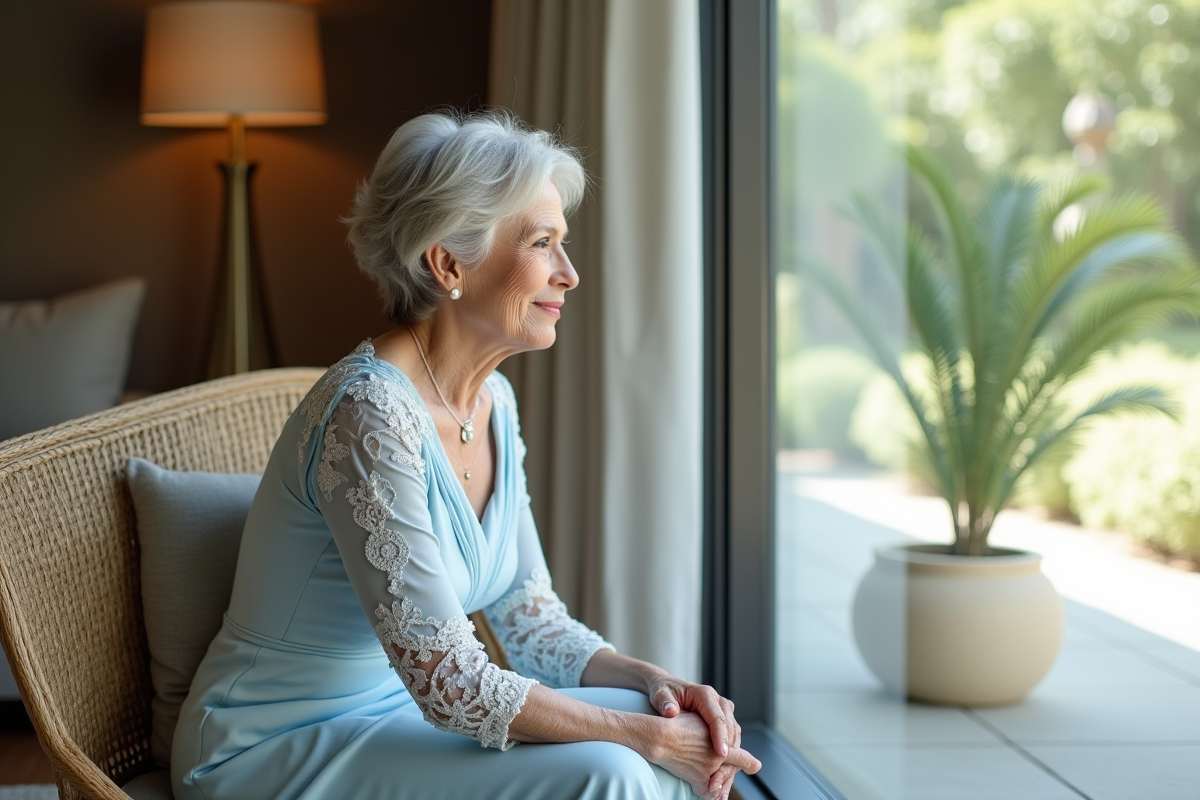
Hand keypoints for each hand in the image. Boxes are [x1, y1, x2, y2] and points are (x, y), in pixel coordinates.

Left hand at [645, 675, 752, 798]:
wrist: (667, 687)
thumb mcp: (660, 695)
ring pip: (734, 732)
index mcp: (704, 694)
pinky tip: (723, 768)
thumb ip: (664, 702)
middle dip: (730, 749)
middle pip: (731, 726)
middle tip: (723, 770)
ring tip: (724, 774)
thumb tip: (671, 711)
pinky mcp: (722, 719)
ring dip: (734, 753)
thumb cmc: (662, 691)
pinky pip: (731, 736)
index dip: (720, 736)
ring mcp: (722, 710)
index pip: (717, 717)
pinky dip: (731, 752)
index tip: (720, 754)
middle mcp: (717, 701)